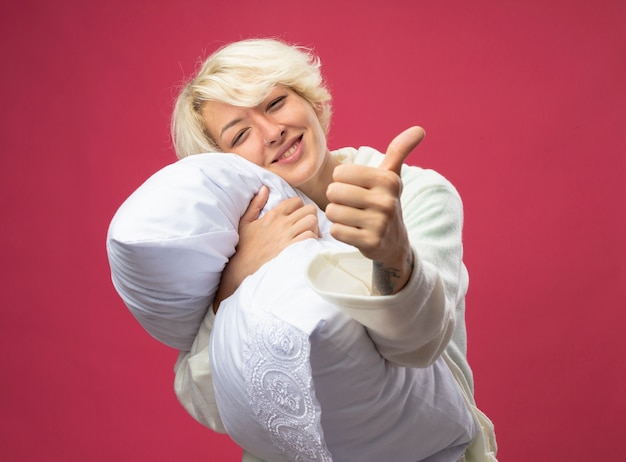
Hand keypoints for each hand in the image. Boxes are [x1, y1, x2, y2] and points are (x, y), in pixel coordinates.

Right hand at [213, 186, 319, 311]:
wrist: (242, 268)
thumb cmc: (244, 247)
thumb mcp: (245, 222)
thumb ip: (255, 204)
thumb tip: (264, 188)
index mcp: (273, 215)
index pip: (296, 201)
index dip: (300, 208)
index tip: (298, 218)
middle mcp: (282, 223)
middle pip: (309, 209)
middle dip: (311, 217)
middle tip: (307, 227)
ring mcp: (288, 236)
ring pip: (313, 221)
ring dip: (314, 228)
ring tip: (309, 236)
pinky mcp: (292, 249)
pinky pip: (311, 237)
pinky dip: (313, 241)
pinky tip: (307, 246)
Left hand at [325, 126, 424, 294]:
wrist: (394, 242)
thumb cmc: (385, 201)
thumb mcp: (392, 176)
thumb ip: (399, 150)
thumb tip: (420, 129)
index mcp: (388, 180)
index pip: (340, 173)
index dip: (341, 181)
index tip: (355, 188)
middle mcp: (386, 201)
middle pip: (334, 192)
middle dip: (336, 199)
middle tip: (350, 205)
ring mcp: (379, 224)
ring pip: (333, 212)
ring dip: (336, 216)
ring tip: (351, 217)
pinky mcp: (370, 242)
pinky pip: (336, 231)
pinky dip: (339, 231)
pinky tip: (352, 231)